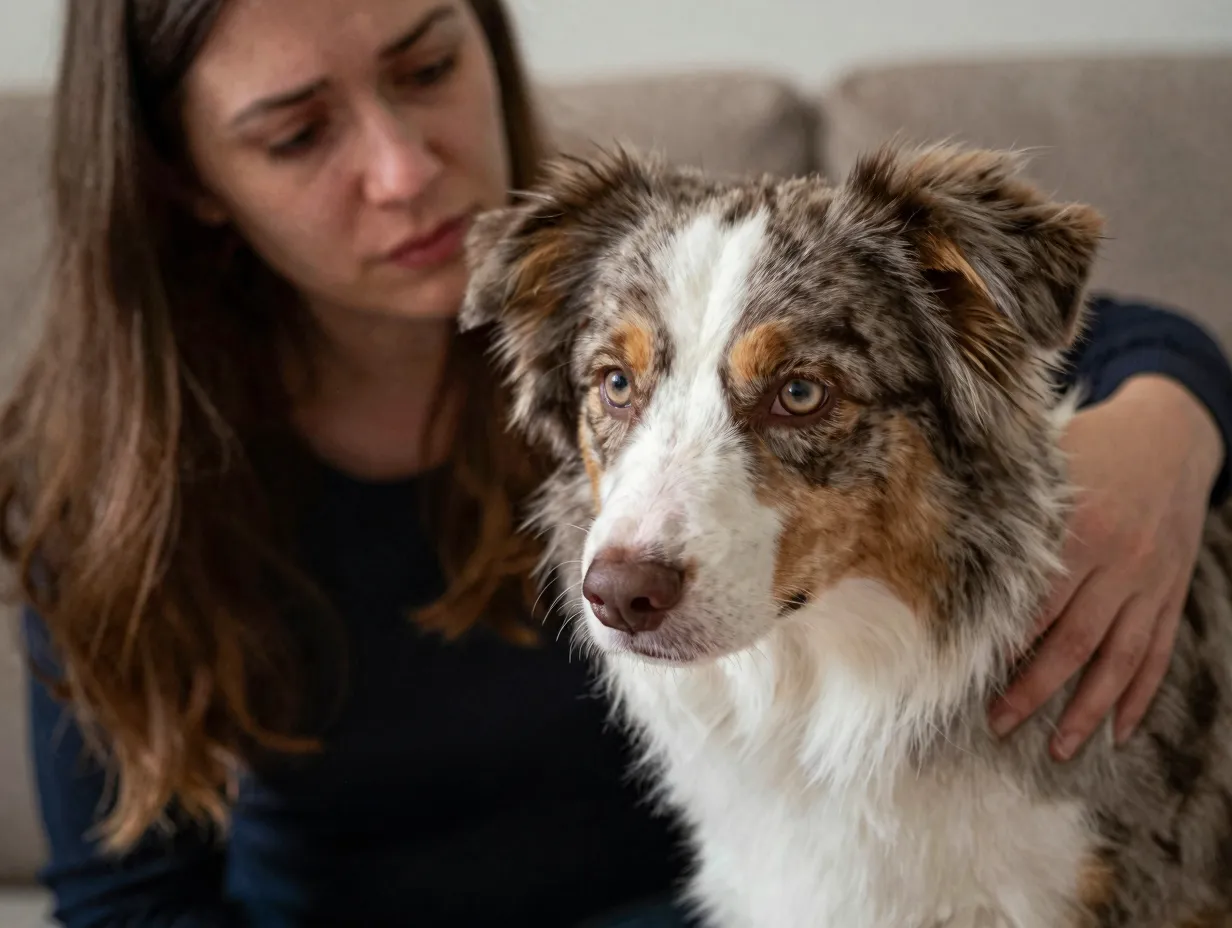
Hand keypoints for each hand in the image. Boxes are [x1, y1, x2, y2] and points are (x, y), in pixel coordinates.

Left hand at [988, 374, 1224, 759]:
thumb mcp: (1051, 459)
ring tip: (1058, 748)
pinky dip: (1139, 696)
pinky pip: (1156, 654)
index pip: (1036, 601)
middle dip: (1034, 689)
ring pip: (1117, 660)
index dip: (1006, 641)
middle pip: (1072, 641)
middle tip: (998, 724)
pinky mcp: (1169, 594)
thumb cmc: (1093, 445)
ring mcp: (1148, 584)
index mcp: (1081, 529)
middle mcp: (1118, 563)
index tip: (969, 673)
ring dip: (1087, 710)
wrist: (1173, 435)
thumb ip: (1007, 496)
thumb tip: (932, 515)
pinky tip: (1120, 731)